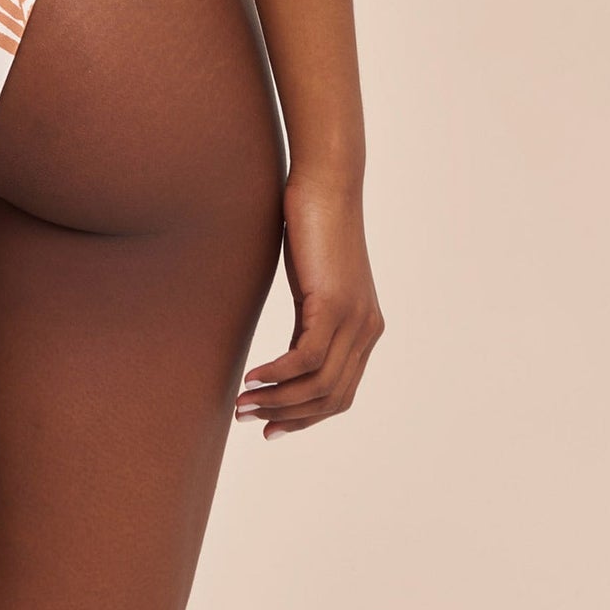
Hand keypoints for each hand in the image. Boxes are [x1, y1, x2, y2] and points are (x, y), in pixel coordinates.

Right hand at [234, 172, 382, 436]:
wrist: (327, 183)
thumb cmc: (314, 225)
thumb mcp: (313, 284)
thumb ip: (311, 321)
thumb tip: (293, 355)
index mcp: (365, 329)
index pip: (340, 394)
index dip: (306, 418)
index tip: (271, 426)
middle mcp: (367, 330)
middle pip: (331, 399)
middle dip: (288, 416)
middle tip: (248, 419)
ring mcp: (354, 320)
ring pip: (318, 385)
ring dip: (276, 401)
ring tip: (242, 404)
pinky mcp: (333, 304)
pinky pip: (306, 358)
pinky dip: (277, 374)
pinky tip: (251, 376)